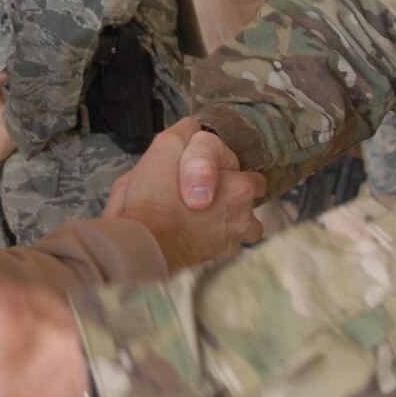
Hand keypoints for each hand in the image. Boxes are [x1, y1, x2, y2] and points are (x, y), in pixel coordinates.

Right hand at [104, 118, 262, 269]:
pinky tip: (189, 241)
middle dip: (233, 205)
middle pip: (248, 210)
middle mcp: (245, 221)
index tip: (209, 178)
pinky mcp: (215, 267)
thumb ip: (186, 133)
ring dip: (224, 229)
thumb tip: (193, 129)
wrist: (143, 245)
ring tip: (197, 224)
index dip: (230, 175)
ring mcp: (232, 248)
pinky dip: (208, 248)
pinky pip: (219, 253)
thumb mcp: (166, 146)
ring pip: (238, 234)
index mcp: (242, 189)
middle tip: (202, 202)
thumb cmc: (156, 196)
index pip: (252, 179)